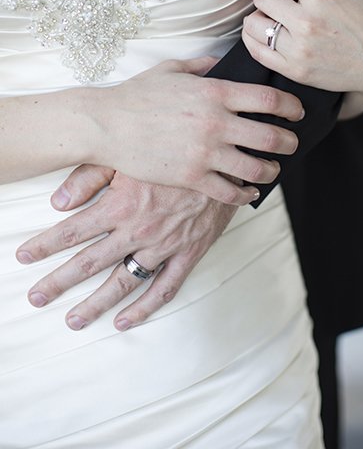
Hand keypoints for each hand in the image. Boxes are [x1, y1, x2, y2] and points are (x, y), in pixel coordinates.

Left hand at [17, 166, 235, 330]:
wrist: (228, 157)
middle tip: (36, 298)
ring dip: (95, 304)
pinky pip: (164, 288)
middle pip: (90, 262)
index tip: (23, 257)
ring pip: (123, 283)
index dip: (45, 245)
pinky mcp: (188, 253)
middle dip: (58, 282)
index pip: (73, 230)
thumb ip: (91, 175)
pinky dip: (143, 308)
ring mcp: (164, 246)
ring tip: (72, 320)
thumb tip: (58, 202)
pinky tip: (123, 322)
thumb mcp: (130, 152)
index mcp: (122, 203)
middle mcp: (139, 229)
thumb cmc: (176, 150)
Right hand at [91, 57, 303, 204]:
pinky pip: (229, 191)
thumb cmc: (137, 95)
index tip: (297, 112)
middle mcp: (215, 122)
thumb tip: (223, 62)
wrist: (106, 125)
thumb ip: (203, 65)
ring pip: (255, 167)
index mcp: (215, 92)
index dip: (291, 106)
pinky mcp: (191, 177)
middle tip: (293, 143)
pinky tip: (249, 192)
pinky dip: (245, 194)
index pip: (268, 99)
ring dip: (271, 170)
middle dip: (289, 142)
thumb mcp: (172, 69)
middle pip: (270, 135)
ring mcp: (204, 152)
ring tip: (273, 169)